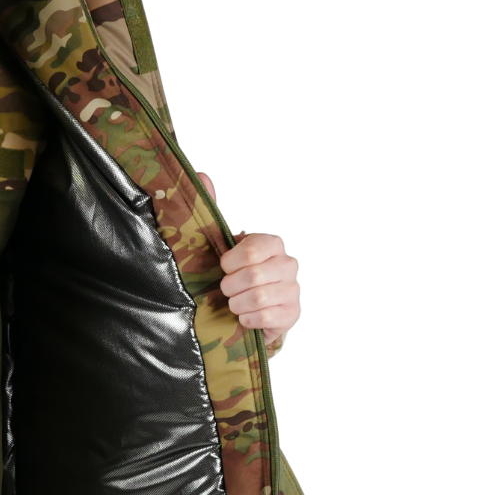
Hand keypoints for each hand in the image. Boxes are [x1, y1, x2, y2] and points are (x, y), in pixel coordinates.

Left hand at [197, 173, 300, 346]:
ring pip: (259, 297)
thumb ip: (210, 209)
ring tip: (233, 303)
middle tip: (225, 289)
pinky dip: (247, 318)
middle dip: (230, 286)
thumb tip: (201, 176)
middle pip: (255, 275)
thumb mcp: (217, 243)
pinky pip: (266, 317)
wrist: (243, 309)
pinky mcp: (293, 313)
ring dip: (237, 303)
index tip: (223, 266)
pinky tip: (244, 317)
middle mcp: (287, 263)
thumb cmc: (231, 274)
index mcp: (271, 243)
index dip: (232, 261)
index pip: (255, 248)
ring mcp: (293, 289)